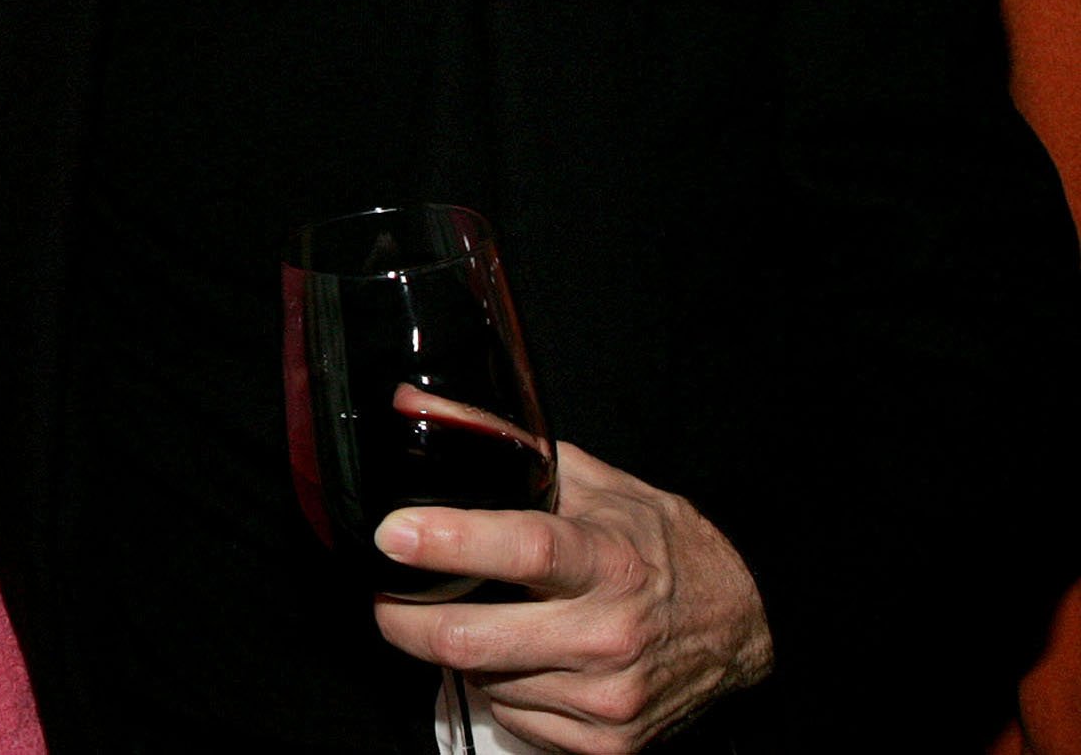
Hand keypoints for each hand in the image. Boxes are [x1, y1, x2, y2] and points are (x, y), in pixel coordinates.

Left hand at [372, 438, 772, 753]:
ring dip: (462, 653)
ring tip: (486, 620)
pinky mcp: (607, 745)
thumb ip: (506, 445)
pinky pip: (514, 719)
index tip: (395, 533)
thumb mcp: (593, 483)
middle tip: (385, 597)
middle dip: (403, 619)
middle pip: (472, 638)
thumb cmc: (659, 548)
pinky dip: (502, 689)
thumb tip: (416, 405)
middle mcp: (609, 636)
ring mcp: (608, 699)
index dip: (450, 541)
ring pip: (482, 681)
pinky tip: (525, 660)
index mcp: (608, 561)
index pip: (523, 549)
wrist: (741, 627)